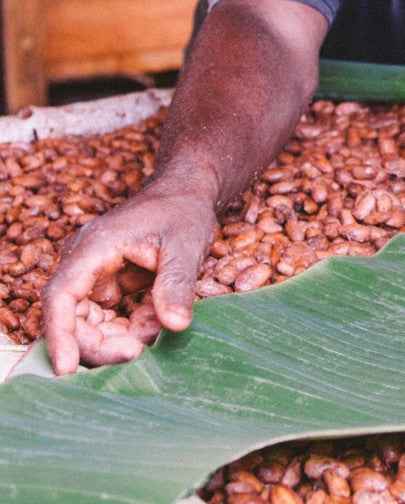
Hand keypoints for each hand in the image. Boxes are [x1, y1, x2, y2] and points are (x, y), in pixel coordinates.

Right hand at [41, 186, 216, 374]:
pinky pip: (107, 319)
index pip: (61, 296)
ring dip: (118, 337)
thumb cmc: (183, 211)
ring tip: (155, 328)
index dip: (60, 334)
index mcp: (94, 246)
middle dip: (101, 343)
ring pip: (89, 323)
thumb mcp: (186, 244)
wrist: (186, 194)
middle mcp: (84, 262)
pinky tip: (155, 318)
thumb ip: (177, 283)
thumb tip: (175, 325)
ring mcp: (93, 275)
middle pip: (73, 317)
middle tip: (138, 352)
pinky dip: (129, 328)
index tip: (68, 368)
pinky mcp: (106, 285)